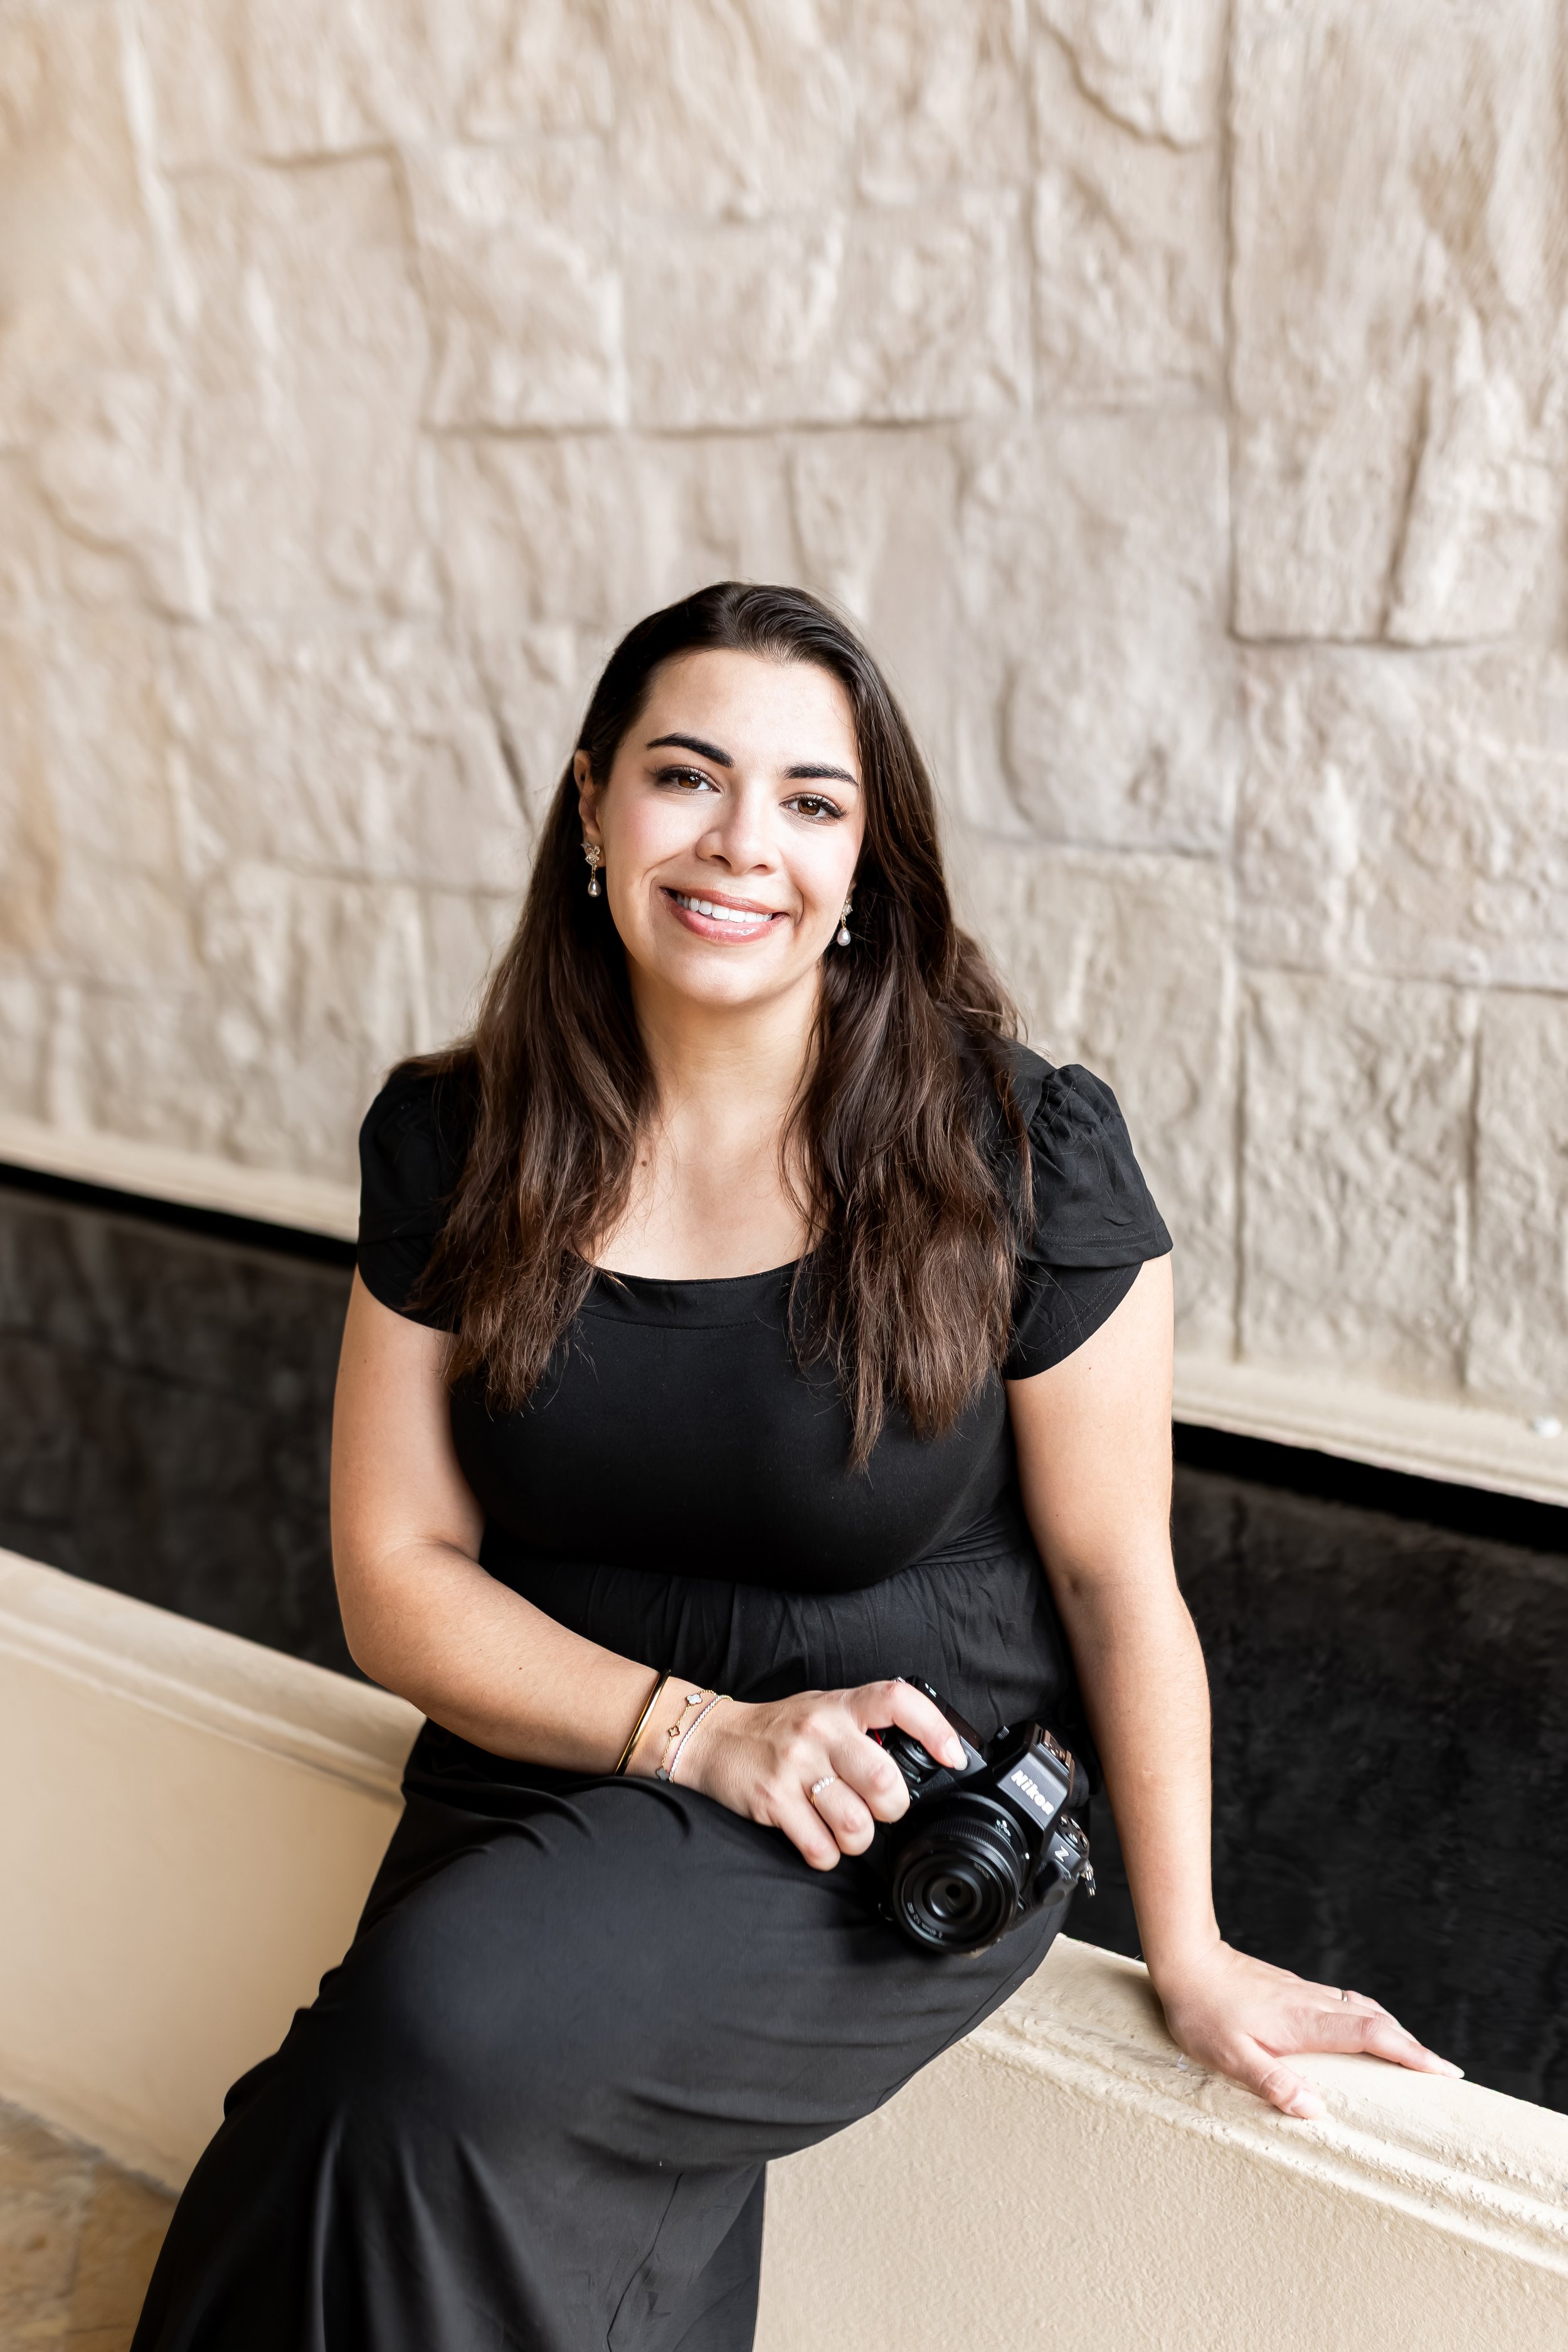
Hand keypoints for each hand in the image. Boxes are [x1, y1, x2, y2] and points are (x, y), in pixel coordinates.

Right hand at [671, 1679, 968, 1869]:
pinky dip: (826, 1855)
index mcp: (840, 1706)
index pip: (897, 1701)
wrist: (715, 1738)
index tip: (951, 1756)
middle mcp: (820, 1731)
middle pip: (883, 1780)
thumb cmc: (780, 1729)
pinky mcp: (772, 1800)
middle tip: (879, 1809)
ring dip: (857, 1839)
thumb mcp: (824, 1711)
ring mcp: (794, 1766)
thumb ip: (865, 1728)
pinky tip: (817, 1838)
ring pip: (855, 1824)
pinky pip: (819, 1848)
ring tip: (845, 1827)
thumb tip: (919, 1760)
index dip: (934, 1728)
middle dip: (891, 1808)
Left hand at [1152, 1939, 1462, 2117]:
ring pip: (1361, 2008)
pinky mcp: (1292, 1990)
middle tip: (1443, 2071)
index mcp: (1306, 2023)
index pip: (1372, 2036)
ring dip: (1391, 2030)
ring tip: (1411, 2054)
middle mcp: (1313, 2004)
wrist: (1185, 1959)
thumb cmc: (1203, 2011)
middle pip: (1377, 2021)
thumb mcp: (1231, 2057)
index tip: (1445, 2070)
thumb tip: (1315, 2110)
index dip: (1411, 2053)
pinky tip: (1360, 2029)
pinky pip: (1343, 2004)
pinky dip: (1366, 2019)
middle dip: (1413, 2046)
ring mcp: (1304, 1994)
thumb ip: (1273, 2083)